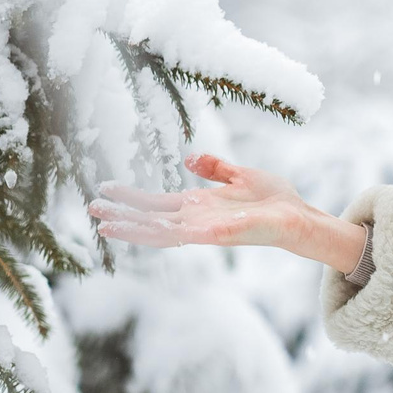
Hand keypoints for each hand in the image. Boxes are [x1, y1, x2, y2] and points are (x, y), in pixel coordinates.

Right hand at [88, 154, 367, 272]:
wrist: (301, 217)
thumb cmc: (275, 200)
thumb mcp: (240, 176)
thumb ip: (215, 168)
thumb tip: (189, 158)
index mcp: (199, 206)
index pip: (156, 204)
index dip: (131, 197)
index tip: (104, 189)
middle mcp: (198, 220)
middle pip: (151, 219)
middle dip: (122, 215)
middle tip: (91, 211)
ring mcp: (209, 229)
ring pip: (163, 231)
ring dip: (136, 229)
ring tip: (108, 226)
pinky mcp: (224, 234)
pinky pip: (193, 234)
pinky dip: (172, 231)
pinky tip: (153, 227)